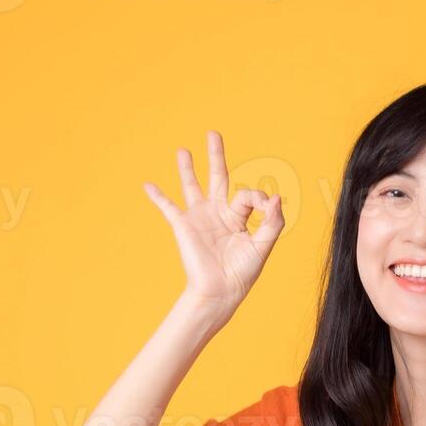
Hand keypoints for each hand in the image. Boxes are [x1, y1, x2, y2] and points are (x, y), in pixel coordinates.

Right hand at [143, 130, 284, 324]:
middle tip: (213, 133)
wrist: (220, 291)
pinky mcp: (183, 225)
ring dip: (187, 168)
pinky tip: (148, 184)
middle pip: (218, 177)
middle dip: (216, 155)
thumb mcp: (263, 245)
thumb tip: (277, 196)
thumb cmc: (243, 272)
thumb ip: (273, 221)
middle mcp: (218, 212)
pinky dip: (157, 196)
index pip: (249, 194)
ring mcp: (199, 217)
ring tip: (183, 150)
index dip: (259, 197)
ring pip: (192, 185)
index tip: (265, 208)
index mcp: (239, 216)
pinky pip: (167, 207)